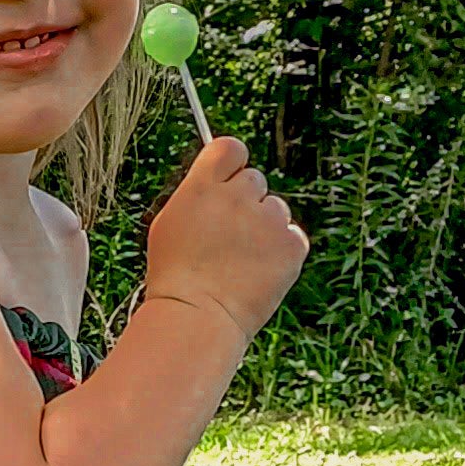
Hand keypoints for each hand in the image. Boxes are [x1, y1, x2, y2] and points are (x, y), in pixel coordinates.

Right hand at [143, 136, 306, 345]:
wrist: (197, 317)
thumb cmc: (176, 278)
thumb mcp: (170, 224)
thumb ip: (197, 195)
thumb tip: (215, 183)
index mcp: (203, 186)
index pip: (230, 148)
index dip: (232, 162)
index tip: (231, 178)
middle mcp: (238, 195)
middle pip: (255, 180)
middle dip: (246, 203)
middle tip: (230, 237)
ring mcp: (268, 220)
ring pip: (276, 209)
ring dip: (265, 228)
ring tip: (242, 261)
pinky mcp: (292, 245)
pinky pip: (294, 236)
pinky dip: (282, 251)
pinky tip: (259, 271)